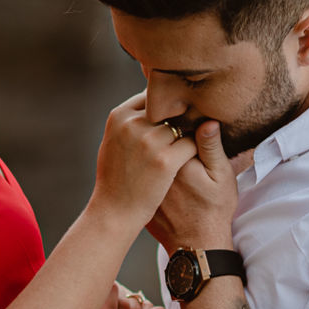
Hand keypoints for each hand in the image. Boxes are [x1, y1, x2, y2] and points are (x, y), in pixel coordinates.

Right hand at [94, 93, 200, 228]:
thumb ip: (129, 122)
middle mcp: (133, 124)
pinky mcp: (165, 160)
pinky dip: (196, 150)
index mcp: (119, 116)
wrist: (114, 211)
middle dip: (180, 118)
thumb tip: (148, 104)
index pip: (151, 97)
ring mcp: (149, 141)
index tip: (173, 118)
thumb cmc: (115, 178)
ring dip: (190, 134)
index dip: (165, 108)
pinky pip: (192, 144)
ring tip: (195, 144)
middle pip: (169, 109)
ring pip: (183, 125)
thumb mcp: (112, 142)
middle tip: (192, 126)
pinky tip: (196, 160)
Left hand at [147, 120, 244, 251]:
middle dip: (163, 131)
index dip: (179, 121)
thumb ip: (211, 146)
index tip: (189, 122)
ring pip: (142, 152)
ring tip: (172, 153)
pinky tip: (159, 169)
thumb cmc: (214, 210)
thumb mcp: (221, 176)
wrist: (196, 244)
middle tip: (179, 136)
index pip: (167, 126)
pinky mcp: (137, 192)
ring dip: (152, 146)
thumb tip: (207, 121)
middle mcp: (149, 168)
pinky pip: (137, 169)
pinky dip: (145, 164)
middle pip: (151, 137)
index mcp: (171, 159)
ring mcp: (140, 181)